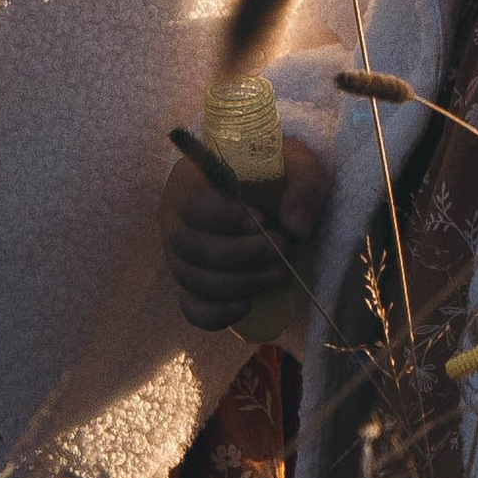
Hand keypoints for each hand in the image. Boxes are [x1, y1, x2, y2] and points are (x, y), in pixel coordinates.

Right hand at [159, 133, 327, 332]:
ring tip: (277, 273)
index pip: (191, 205)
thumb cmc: (272, 172)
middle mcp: (174, 219)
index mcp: (190, 182)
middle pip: (189, 246)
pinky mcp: (191, 284)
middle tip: (280, 248)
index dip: (225, 219)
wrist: (265, 190)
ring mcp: (179, 255)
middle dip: (240, 255)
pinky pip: (191, 308)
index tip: (262, 221)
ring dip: (238, 284)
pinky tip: (247, 305)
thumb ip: (303, 185)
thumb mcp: (295, 163)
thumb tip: (297, 228)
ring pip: (191, 280)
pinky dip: (217, 314)